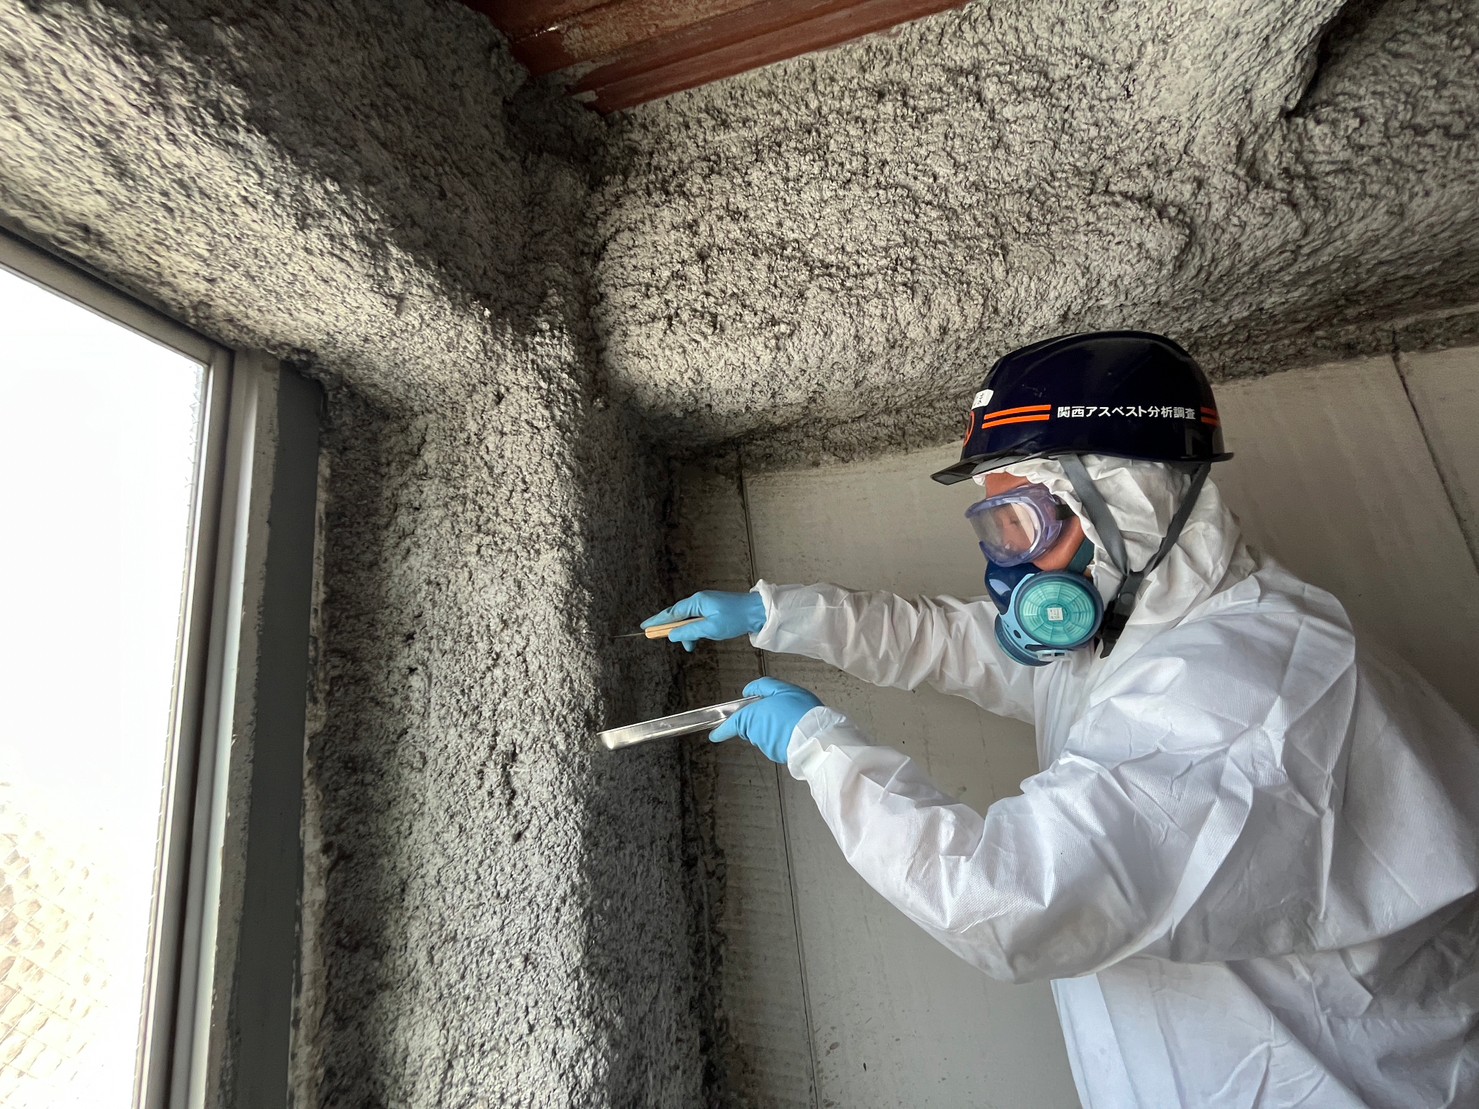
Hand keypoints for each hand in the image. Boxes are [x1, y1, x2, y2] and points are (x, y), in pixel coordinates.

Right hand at [642, 590, 766, 652]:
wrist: (757, 613)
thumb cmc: (736, 618)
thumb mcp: (710, 629)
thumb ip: (689, 632)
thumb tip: (673, 635)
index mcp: (697, 602)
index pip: (672, 613)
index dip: (657, 621)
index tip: (646, 627)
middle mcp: (700, 601)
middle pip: (678, 615)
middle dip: (670, 628)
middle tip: (656, 636)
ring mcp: (707, 605)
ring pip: (688, 620)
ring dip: (686, 633)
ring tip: (689, 646)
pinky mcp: (714, 610)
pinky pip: (698, 620)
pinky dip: (695, 631)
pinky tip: (697, 640)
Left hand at [709, 677, 822, 762]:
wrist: (818, 738)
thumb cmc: (801, 711)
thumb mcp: (782, 689)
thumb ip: (763, 687)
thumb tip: (747, 691)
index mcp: (752, 716)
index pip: (732, 724)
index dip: (722, 730)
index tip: (714, 735)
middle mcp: (756, 734)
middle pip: (751, 727)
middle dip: (761, 720)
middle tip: (781, 709)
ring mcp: (767, 747)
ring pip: (765, 735)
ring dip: (774, 728)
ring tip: (793, 718)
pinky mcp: (778, 755)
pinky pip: (776, 744)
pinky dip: (783, 737)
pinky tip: (796, 730)